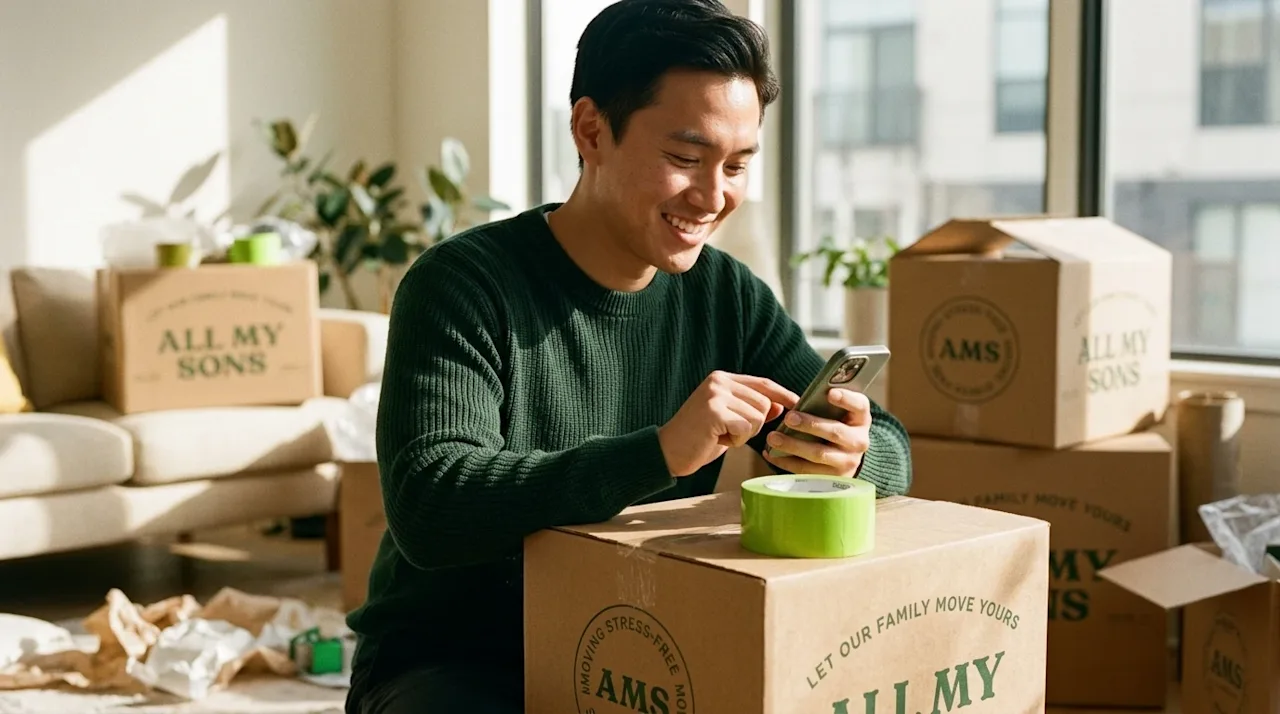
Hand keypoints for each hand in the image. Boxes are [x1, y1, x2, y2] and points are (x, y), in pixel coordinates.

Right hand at [658, 371, 798, 476]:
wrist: (668, 451)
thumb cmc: (700, 438)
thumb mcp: (730, 419)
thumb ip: (752, 409)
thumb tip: (781, 404)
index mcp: (723, 378)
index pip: (763, 383)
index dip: (783, 394)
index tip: (798, 404)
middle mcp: (719, 381)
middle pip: (764, 403)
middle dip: (754, 425)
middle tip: (728, 432)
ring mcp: (715, 395)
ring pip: (757, 417)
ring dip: (744, 434)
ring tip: (720, 435)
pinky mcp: (714, 411)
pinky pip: (745, 428)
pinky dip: (735, 440)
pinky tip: (717, 439)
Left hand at [763, 388, 871, 477]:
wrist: (845, 456)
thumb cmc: (835, 424)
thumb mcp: (837, 413)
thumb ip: (823, 404)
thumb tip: (797, 401)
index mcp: (861, 418)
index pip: (859, 405)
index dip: (846, 399)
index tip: (830, 393)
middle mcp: (859, 441)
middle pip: (835, 432)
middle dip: (810, 424)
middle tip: (789, 417)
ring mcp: (848, 462)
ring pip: (819, 454)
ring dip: (793, 446)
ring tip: (773, 438)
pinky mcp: (833, 478)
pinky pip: (807, 471)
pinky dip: (786, 462)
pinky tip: (771, 453)